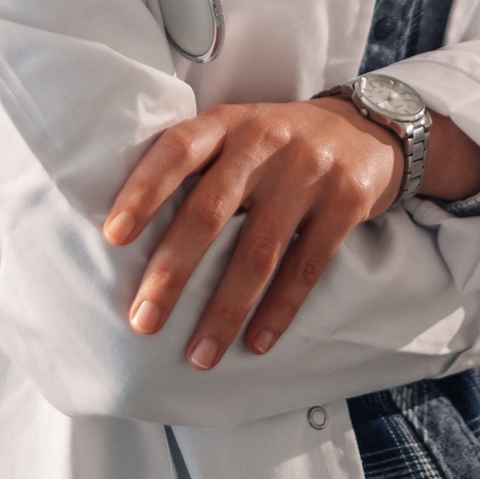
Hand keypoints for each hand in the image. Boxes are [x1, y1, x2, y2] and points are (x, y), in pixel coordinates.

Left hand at [102, 96, 406, 370]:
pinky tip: (257, 343)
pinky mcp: (345, 202)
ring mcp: (308, 172)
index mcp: (226, 123)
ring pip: (258, 251)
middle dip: (173, 271)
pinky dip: (279, 310)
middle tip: (143, 321)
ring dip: (224, 310)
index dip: (143, 190)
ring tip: (199, 355)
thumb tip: (130, 234)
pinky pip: (306, 266)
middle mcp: (264, 142)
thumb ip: (197, 165)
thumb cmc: (279, 142)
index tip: (112, 237)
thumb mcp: (237, 131)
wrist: (366, 127)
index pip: (177, 150)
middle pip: (210, 211)